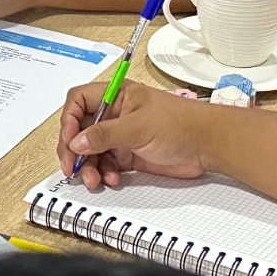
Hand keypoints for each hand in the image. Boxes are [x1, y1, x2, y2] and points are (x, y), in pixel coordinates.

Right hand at [56, 80, 213, 191]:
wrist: (208, 145)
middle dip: (74, 149)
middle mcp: (115, 114)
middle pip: (80, 130)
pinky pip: (106, 164)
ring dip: (89, 166)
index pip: (78, 101)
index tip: (69, 140)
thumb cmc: (182, 123)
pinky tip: (111, 179)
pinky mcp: (129, 154)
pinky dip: (104, 174)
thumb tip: (76, 141)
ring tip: (94, 179)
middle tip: (73, 166)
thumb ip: (105, 134)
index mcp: (116, 96)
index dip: (69, 120)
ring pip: (91, 151)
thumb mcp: (139, 126)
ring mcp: (122, 135)